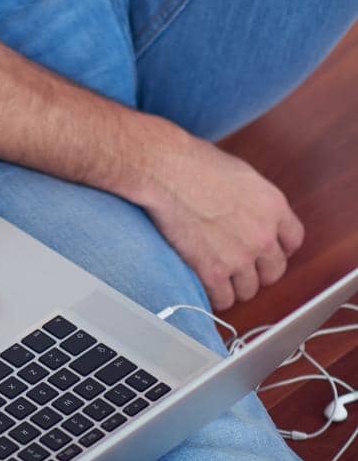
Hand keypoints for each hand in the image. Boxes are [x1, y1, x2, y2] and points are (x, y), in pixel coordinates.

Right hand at [135, 121, 304, 311]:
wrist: (167, 171)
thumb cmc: (195, 162)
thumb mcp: (240, 173)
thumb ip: (254, 199)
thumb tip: (249, 211)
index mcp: (273, 206)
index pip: (293, 240)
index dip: (280, 247)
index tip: (268, 249)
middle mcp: (263, 234)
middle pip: (274, 270)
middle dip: (259, 269)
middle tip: (242, 263)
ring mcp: (240, 256)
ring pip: (250, 289)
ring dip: (237, 284)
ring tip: (222, 275)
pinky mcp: (214, 271)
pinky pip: (224, 299)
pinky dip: (216, 295)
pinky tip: (207, 284)